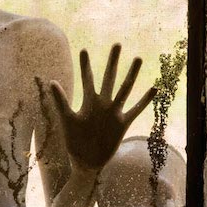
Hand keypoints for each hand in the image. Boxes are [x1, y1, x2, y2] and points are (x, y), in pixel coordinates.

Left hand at [48, 44, 156, 172]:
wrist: (86, 162)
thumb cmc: (74, 142)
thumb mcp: (66, 120)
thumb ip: (61, 101)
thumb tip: (52, 81)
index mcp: (88, 102)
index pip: (87, 79)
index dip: (85, 65)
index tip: (84, 49)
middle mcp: (103, 104)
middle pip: (109, 78)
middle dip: (112, 62)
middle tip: (117, 44)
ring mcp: (114, 113)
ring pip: (125, 89)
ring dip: (131, 74)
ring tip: (138, 58)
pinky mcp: (123, 124)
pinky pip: (136, 109)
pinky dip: (145, 100)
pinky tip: (154, 88)